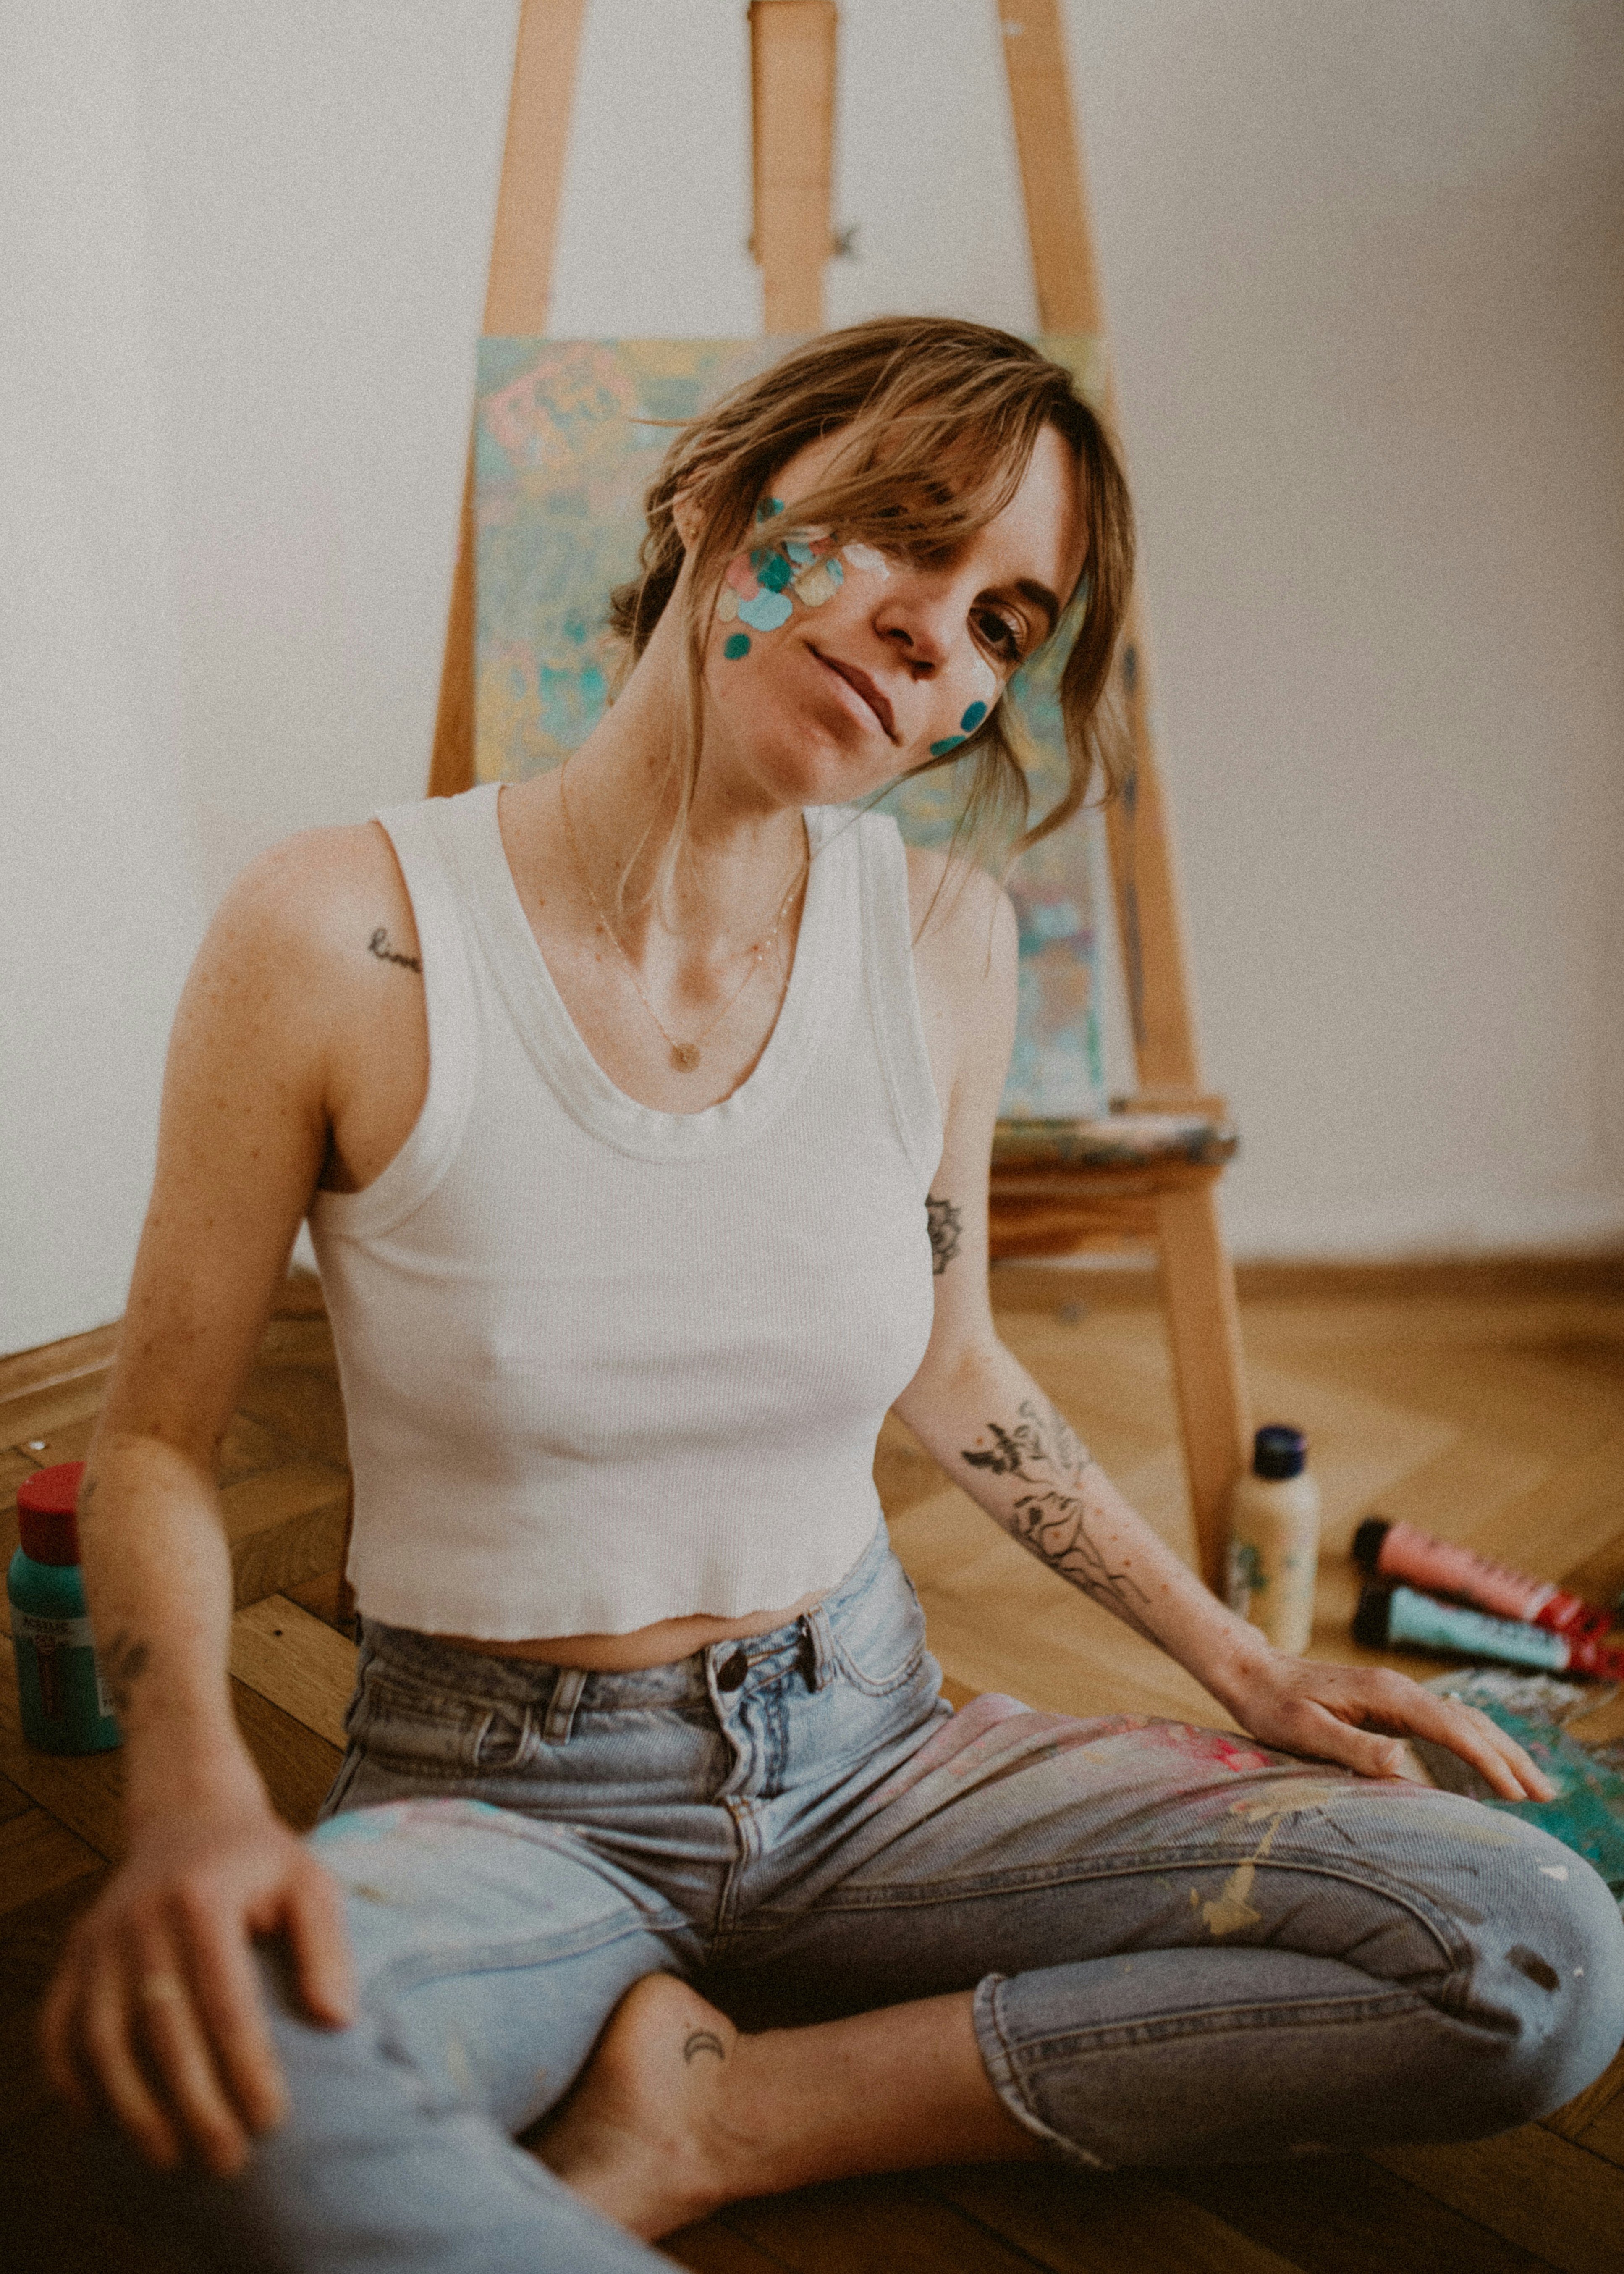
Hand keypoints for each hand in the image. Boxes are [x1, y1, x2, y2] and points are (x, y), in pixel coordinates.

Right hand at [39, 1800, 354, 2176]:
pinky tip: (98, 2122)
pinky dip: (70, 2078)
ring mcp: (98, 1939)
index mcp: (201, 1898)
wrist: (189, 1816)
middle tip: (227, 2159)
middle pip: (161, 2028)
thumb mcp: (309, 1880)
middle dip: (194, 2103)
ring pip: (100, 2037)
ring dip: (130, 2106)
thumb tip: (337, 2019)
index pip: (224, 1999)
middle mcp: (139, 1919)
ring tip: (168, 2157)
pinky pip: (57, 2026)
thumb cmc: (259, 1861)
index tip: (270, 2120)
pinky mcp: (74, 1955)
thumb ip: (326, 1946)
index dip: (246, 2066)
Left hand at [1222, 1651, 1557, 1801]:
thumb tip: (1401, 1760)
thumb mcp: (1303, 1731)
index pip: (1451, 1728)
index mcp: (1384, 1695)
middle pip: (1469, 1721)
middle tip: (1545, 1792)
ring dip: (1499, 1748)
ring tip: (1531, 1782)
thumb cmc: (1272, 1705)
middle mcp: (1397, 1690)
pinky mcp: (1388, 1704)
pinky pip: (1444, 1723)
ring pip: (1462, 1720)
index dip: (1487, 1760)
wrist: (1251, 1672)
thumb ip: (1351, 1747)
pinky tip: (1487, 1761)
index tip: (1516, 1790)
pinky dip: (1475, 1741)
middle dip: (1510, 1755)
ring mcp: (1395, 1695)